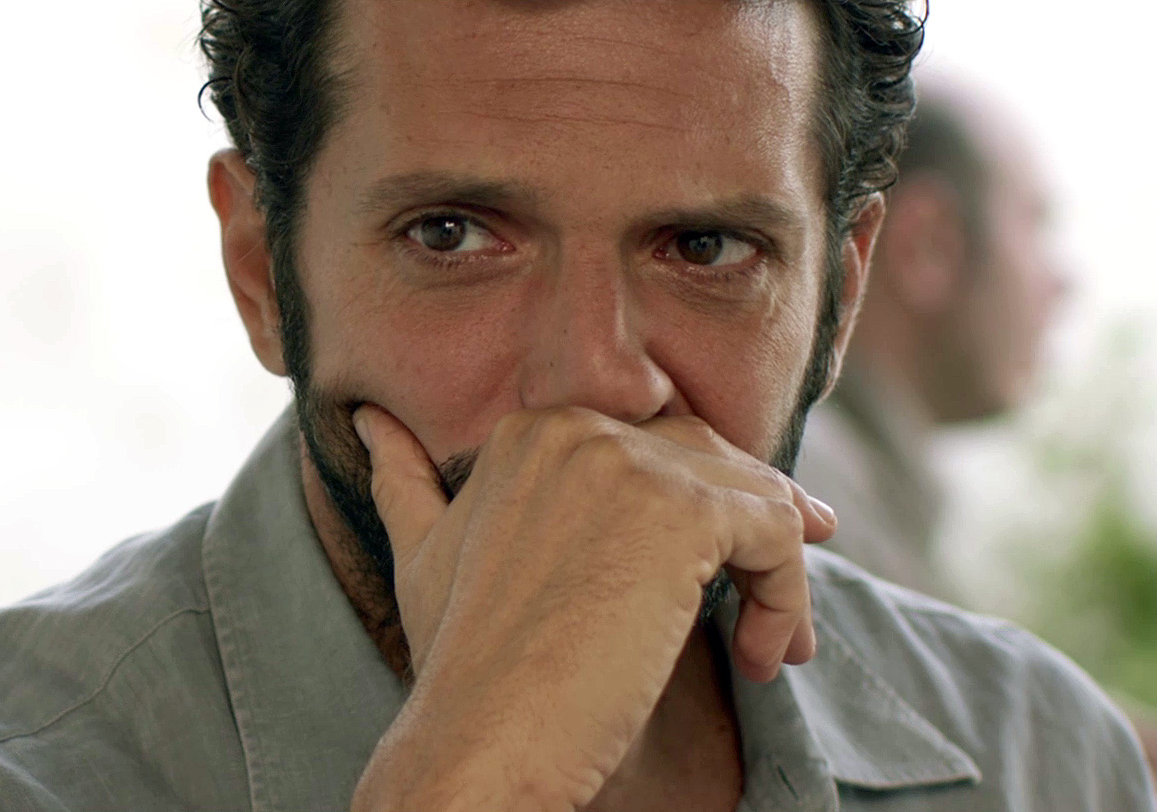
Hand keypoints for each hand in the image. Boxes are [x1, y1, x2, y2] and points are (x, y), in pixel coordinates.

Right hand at [348, 405, 835, 811]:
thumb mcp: (421, 554)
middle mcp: (577, 428)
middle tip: (774, 603)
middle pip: (711, 458)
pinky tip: (759, 658)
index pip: (651, 445)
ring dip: (778, 574)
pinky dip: (788, 599)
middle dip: (755, 526)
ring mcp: (629, 464)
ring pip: (757, 494)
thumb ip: (403, 479)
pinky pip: (780, 534)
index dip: (694, 505)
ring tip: (770, 643)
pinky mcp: (682, 513)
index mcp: (528, 433)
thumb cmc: (458, 664)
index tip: (711, 577)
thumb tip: (368, 420)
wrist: (480, 735)